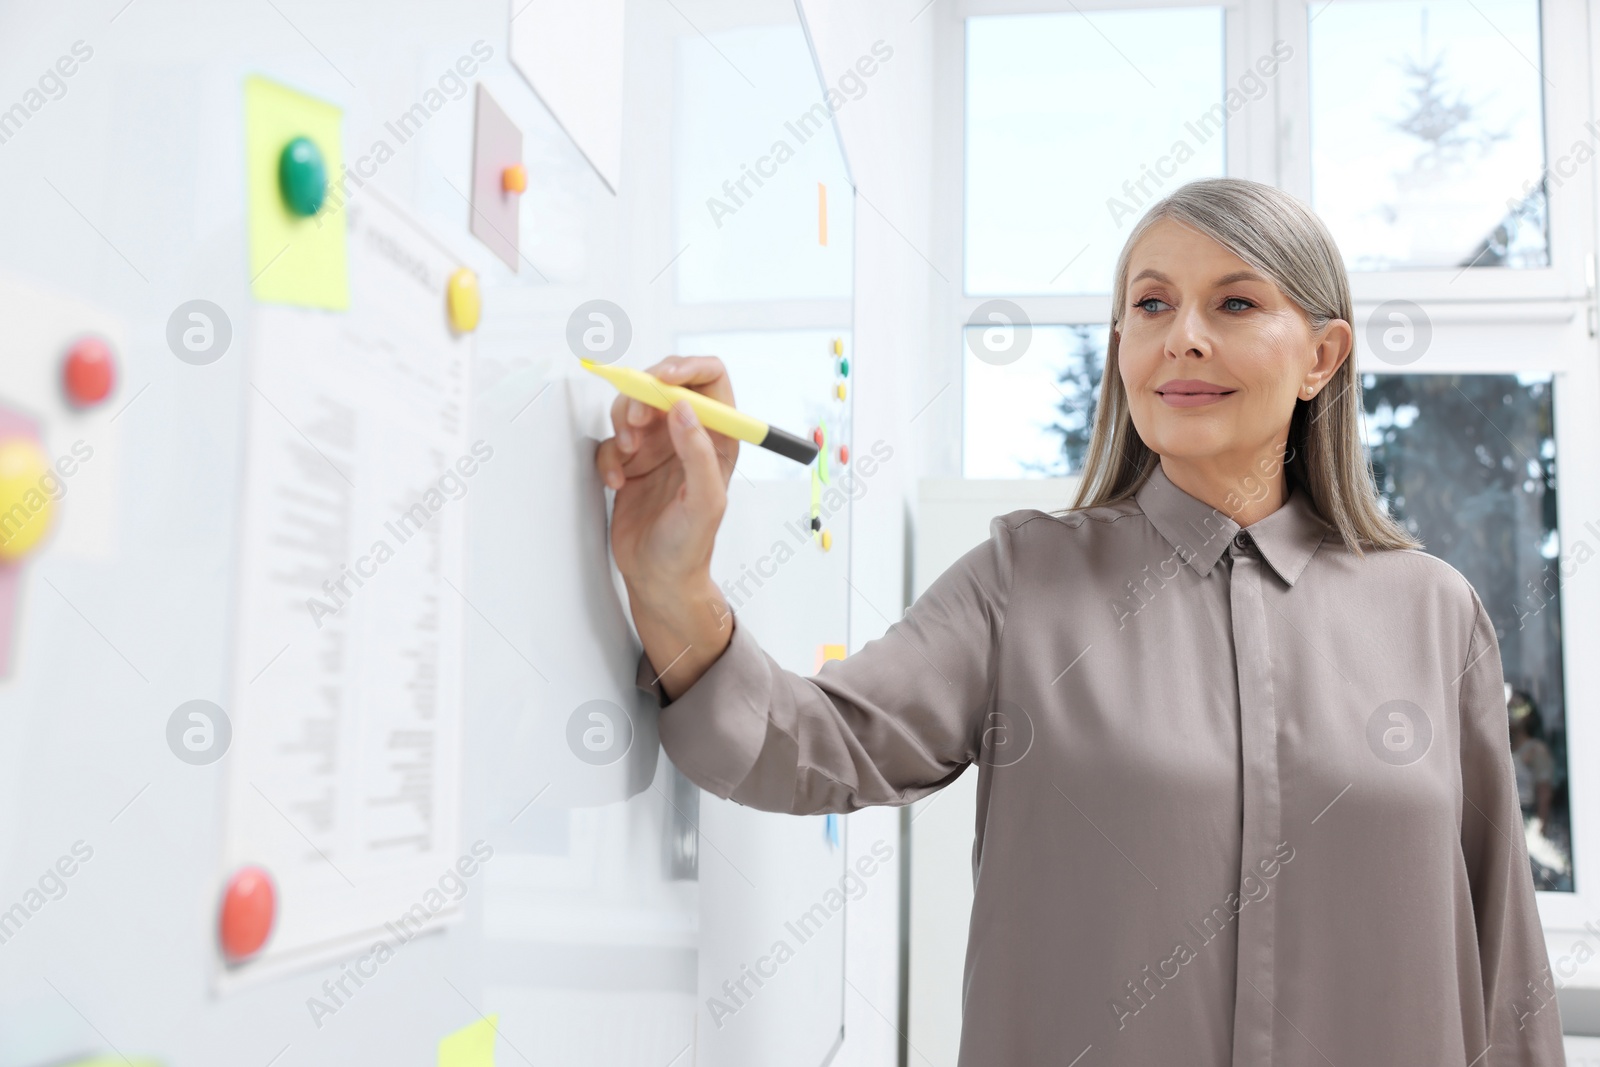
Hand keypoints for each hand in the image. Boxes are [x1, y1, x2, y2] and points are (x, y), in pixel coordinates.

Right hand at [595, 355, 738, 629]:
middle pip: (664, 384)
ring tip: (628, 457)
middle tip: (635, 422)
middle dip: (643, 395)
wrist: (659, 579)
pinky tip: (617, 484)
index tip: (661, 378)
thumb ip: (697, 452)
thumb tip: (682, 408)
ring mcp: (659, 448)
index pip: (709, 378)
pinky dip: (608, 458)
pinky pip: (611, 441)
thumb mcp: (704, 500)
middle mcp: (689, 436)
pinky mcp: (631, 463)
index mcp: (718, 438)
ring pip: (632, 407)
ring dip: (622, 424)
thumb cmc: (690, 547)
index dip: (686, 367)